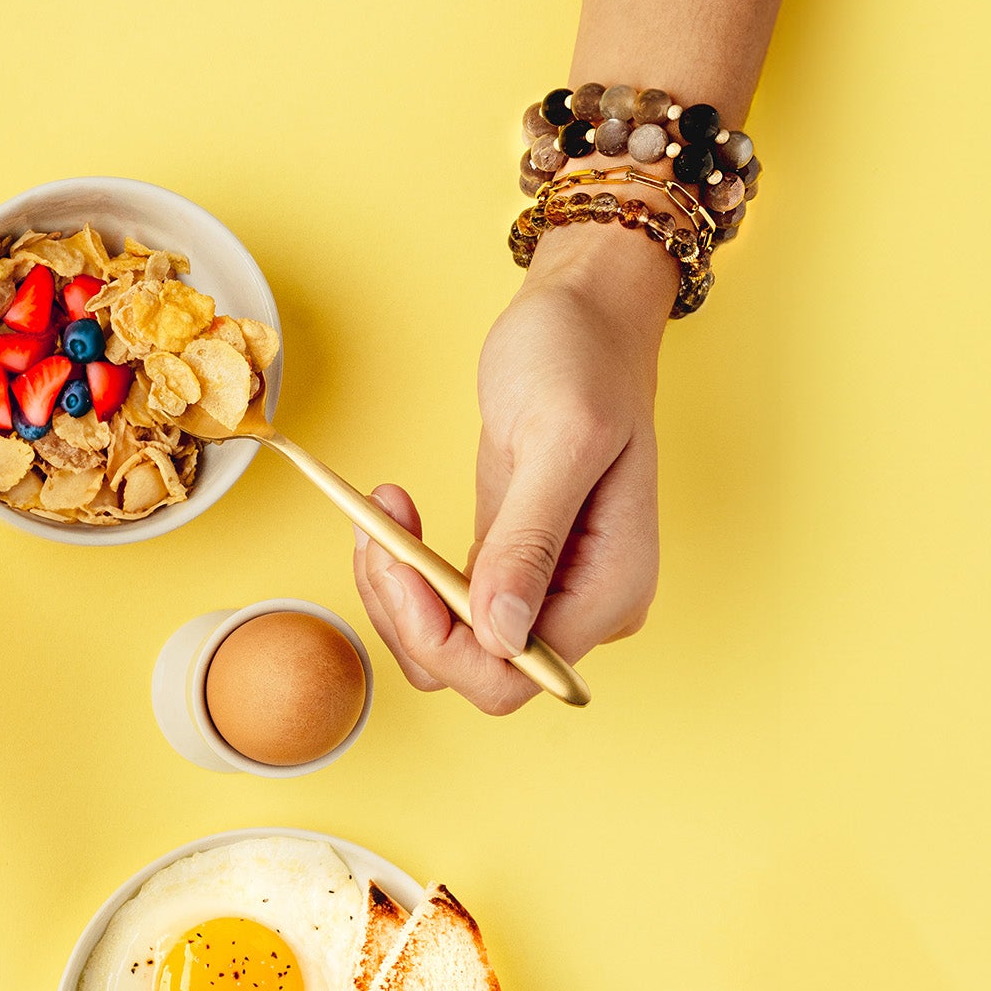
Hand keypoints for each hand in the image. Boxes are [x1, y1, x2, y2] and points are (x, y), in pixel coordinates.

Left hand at [354, 226, 664, 712]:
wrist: (585, 316)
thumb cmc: (582, 360)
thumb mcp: (559, 440)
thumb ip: (531, 542)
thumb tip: (504, 636)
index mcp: (612, 591)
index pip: (514, 674)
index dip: (442, 639)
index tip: (400, 561)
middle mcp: (583, 606)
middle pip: (473, 672)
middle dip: (409, 615)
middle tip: (379, 533)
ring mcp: (546, 589)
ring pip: (448, 645)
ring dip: (397, 593)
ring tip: (383, 513)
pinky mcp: (509, 566)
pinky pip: (446, 607)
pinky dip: (405, 573)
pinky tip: (394, 513)